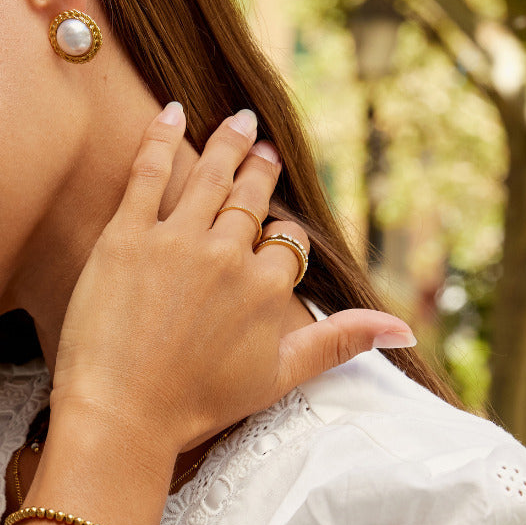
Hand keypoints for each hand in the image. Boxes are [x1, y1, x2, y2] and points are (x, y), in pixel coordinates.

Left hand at [51, 102, 414, 462]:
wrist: (121, 413)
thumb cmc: (196, 406)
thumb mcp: (278, 378)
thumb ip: (337, 343)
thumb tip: (404, 331)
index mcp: (265, 288)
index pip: (286, 242)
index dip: (285, 233)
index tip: (279, 226)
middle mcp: (227, 254)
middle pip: (251, 198)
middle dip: (261, 168)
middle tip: (264, 144)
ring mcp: (175, 240)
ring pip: (210, 176)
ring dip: (227, 143)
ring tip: (238, 120)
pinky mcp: (126, 235)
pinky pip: (148, 173)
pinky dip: (160, 138)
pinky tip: (172, 111)